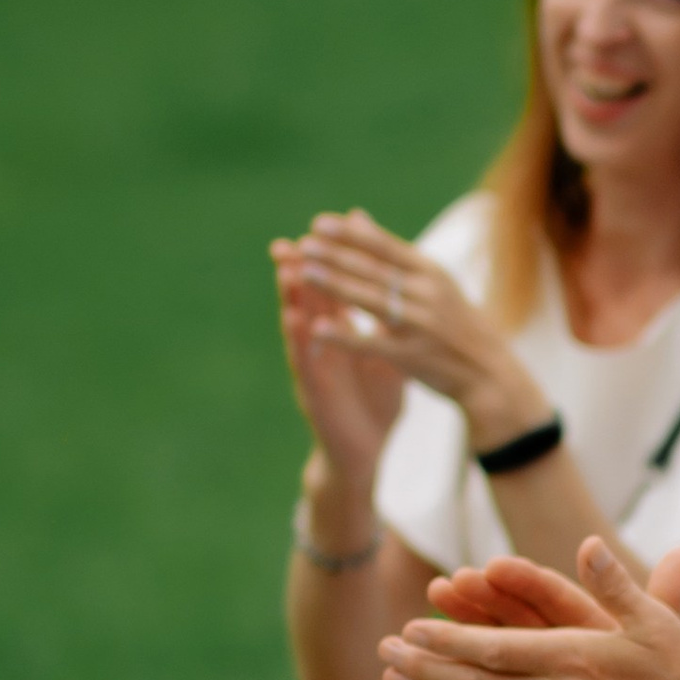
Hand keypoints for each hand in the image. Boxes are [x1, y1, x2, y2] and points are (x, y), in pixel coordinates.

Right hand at [273, 238, 405, 485]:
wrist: (368, 450)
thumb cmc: (373, 401)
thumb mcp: (381, 354)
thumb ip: (381, 322)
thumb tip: (393, 290)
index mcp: (338, 337)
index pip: (328, 291)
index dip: (324, 263)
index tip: (320, 230)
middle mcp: (321, 349)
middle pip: (306, 303)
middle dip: (296, 273)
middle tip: (286, 242)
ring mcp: (315, 370)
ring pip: (300, 330)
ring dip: (292, 301)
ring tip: (286, 271)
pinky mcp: (315, 395)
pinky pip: (307, 364)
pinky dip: (301, 342)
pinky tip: (296, 321)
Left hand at [280, 210, 549, 452]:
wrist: (490, 373)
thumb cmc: (454, 323)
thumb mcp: (430, 280)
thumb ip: (389, 252)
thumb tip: (356, 216)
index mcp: (430, 272)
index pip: (385, 247)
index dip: (351, 236)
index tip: (318, 224)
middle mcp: (427, 293)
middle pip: (375, 270)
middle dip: (337, 256)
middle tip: (303, 245)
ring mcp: (422, 325)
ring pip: (372, 301)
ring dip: (336, 286)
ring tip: (305, 273)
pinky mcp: (414, 356)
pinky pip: (373, 344)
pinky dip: (345, 336)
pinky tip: (319, 329)